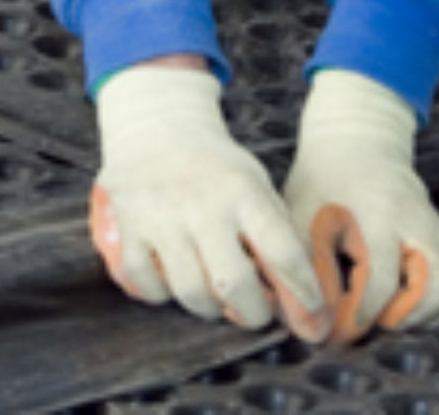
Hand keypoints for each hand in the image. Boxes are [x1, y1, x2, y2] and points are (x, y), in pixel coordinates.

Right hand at [91, 61, 331, 339]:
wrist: (156, 124)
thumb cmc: (217, 168)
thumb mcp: (256, 186)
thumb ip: (277, 239)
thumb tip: (302, 306)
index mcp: (242, 190)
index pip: (282, 252)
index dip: (304, 293)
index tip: (314, 315)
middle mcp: (201, 202)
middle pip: (234, 284)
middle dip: (253, 313)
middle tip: (255, 311)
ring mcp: (159, 215)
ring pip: (190, 293)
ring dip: (210, 307)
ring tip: (215, 294)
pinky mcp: (125, 226)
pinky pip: (146, 287)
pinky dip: (163, 295)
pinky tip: (173, 278)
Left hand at [283, 69, 438, 341]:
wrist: (354, 140)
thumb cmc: (322, 183)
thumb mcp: (299, 218)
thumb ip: (305, 271)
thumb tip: (314, 329)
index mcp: (376, 214)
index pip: (381, 280)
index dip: (359, 317)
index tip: (339, 332)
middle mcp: (417, 221)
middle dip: (408, 316)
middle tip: (374, 316)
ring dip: (430, 313)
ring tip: (394, 309)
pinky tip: (425, 297)